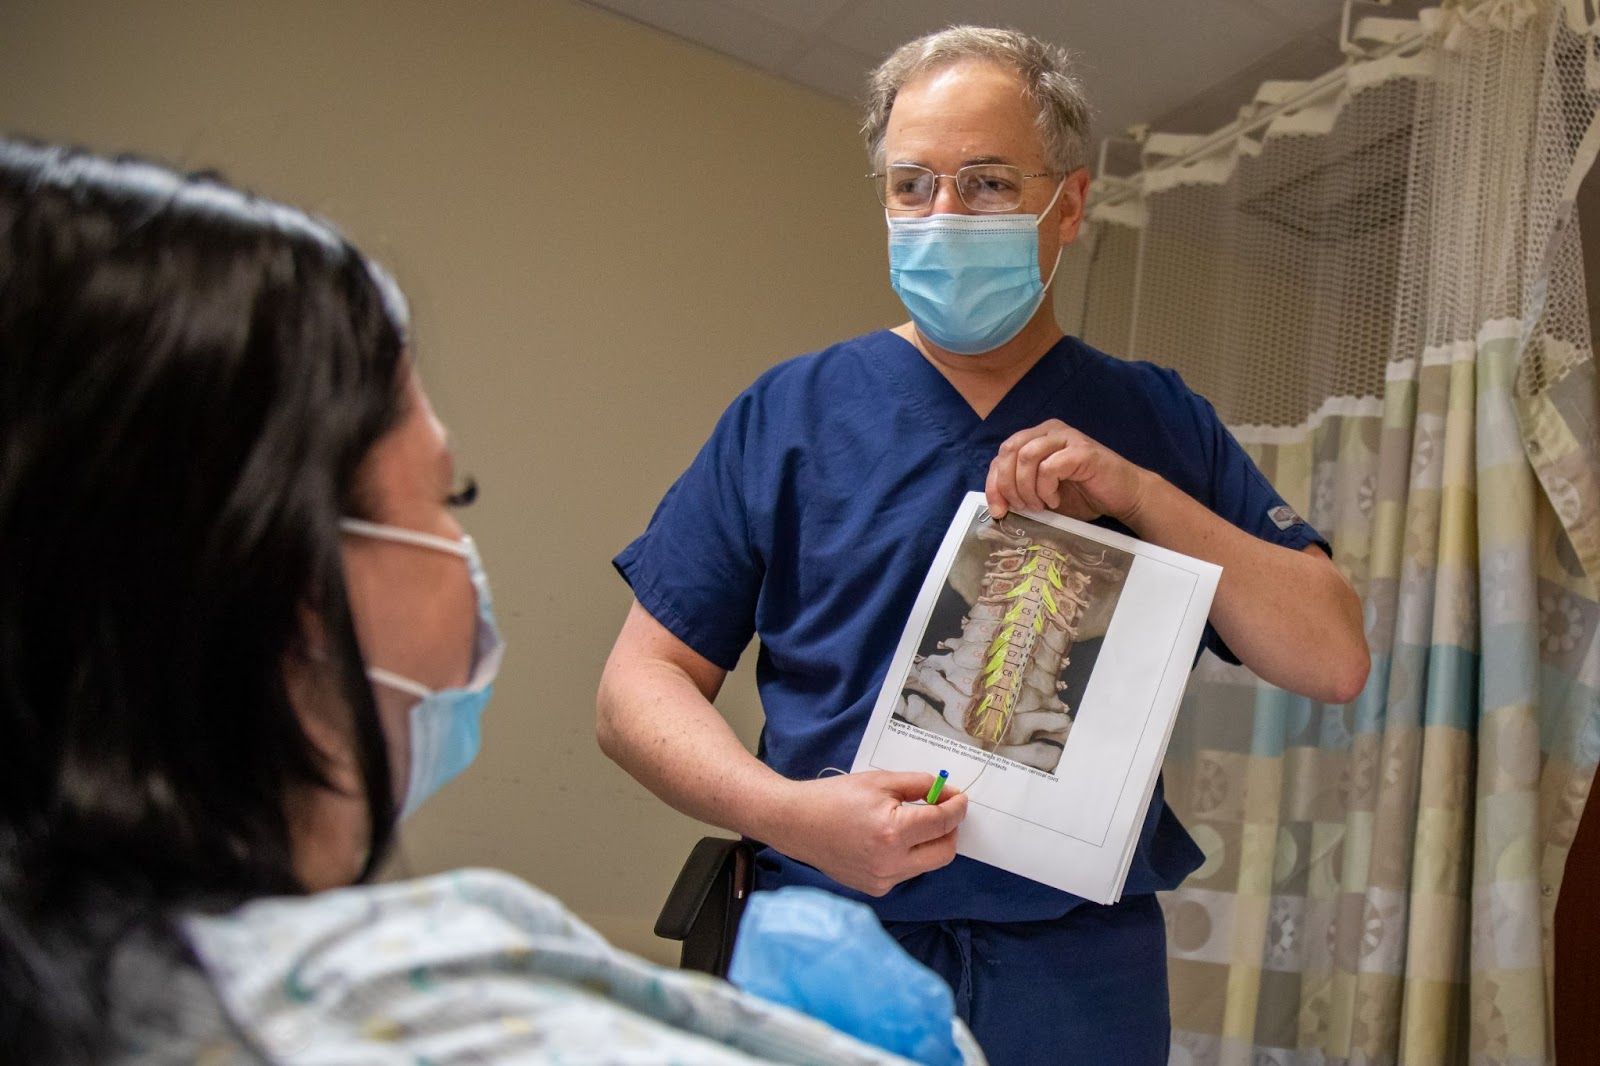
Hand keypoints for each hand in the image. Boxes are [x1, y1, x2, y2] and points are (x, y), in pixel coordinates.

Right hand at [772, 771, 967, 896]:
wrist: (796, 823)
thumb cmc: (835, 797)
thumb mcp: (880, 781)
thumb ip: (920, 785)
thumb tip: (946, 793)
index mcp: (893, 832)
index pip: (943, 823)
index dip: (957, 807)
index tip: (959, 797)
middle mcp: (891, 863)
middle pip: (945, 852)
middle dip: (950, 830)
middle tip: (942, 810)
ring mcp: (883, 881)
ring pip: (927, 864)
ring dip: (929, 843)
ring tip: (911, 822)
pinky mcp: (875, 889)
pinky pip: (907, 872)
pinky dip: (909, 855)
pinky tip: (891, 839)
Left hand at [985, 419, 1148, 522]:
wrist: (1124, 496)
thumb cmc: (1084, 496)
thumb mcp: (1042, 495)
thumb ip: (1020, 491)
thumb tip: (995, 506)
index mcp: (1037, 438)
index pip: (1002, 454)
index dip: (994, 483)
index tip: (998, 510)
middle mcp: (1049, 431)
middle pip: (1009, 450)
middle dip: (1007, 485)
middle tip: (1021, 507)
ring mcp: (1067, 437)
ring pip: (1026, 455)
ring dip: (1026, 487)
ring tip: (1039, 505)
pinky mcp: (1082, 450)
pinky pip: (1049, 466)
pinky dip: (1046, 488)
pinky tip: (1055, 500)